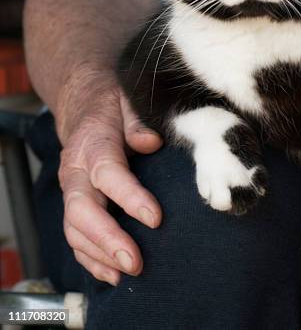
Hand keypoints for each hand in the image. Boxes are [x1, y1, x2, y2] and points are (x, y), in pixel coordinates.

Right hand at [56, 71, 162, 284]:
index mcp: (92, 144)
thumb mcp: (128, 100)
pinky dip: (90, 258)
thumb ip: (138, 120)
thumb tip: (152, 142)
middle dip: (108, 239)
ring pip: (74, 229)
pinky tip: (111, 274)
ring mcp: (72, 189)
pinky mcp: (75, 202)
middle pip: (83, 211)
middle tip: (136, 262)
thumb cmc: (112, 103)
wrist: (82, 104)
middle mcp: (76, 170)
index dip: (129, 198)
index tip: (155, 218)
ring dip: (99, 255)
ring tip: (127, 274)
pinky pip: (75, 236)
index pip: (108, 174)